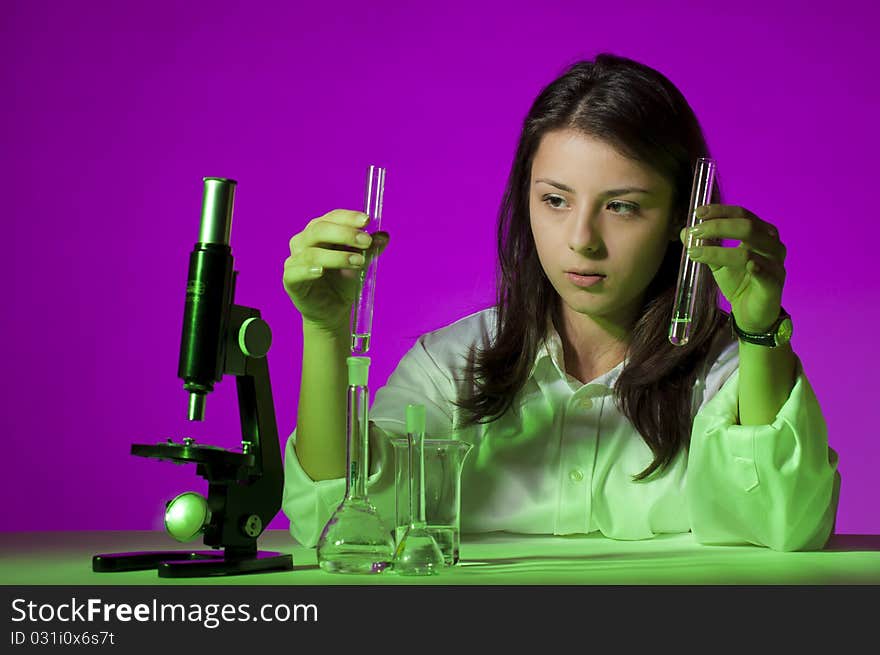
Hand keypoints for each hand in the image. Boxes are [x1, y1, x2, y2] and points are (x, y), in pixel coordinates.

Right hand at [283, 209, 389, 332]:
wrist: (333, 310)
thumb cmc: (342, 282)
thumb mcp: (359, 263)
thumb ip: (369, 249)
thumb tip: (384, 236)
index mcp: (320, 231)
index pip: (332, 217)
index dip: (349, 217)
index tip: (367, 220)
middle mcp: (304, 241)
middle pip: (320, 229)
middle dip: (345, 234)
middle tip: (367, 242)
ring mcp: (295, 260)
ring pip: (312, 252)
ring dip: (337, 256)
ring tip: (358, 261)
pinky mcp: (290, 279)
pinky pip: (295, 271)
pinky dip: (308, 269)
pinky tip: (321, 270)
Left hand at [680, 204, 785, 332]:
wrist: (751, 312)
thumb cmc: (739, 282)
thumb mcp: (717, 262)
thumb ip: (704, 245)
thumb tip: (684, 231)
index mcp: (761, 234)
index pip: (742, 214)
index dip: (720, 211)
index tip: (698, 212)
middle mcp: (772, 245)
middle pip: (748, 227)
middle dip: (718, 226)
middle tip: (695, 232)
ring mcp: (776, 264)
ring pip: (749, 251)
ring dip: (720, 250)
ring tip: (696, 251)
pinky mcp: (774, 283)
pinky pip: (765, 272)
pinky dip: (755, 266)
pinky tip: (746, 264)